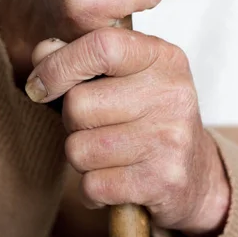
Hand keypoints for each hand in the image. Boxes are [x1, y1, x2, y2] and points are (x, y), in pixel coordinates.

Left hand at [25, 29, 230, 236]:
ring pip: (78, 149)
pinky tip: (113, 181)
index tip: (40, 85)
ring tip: (107, 154)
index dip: (59, 66)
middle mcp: (171, 93)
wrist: (197, 175)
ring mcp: (169, 138)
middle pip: (78, 105)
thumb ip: (82, 58)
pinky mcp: (162, 180)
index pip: (100, 46)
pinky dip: (92, 190)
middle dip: (72, 122)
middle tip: (96, 127)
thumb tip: (41, 52)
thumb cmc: (150, 117)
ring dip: (81, 157)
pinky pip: (92, 185)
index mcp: (162, 57)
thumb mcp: (126, 76)